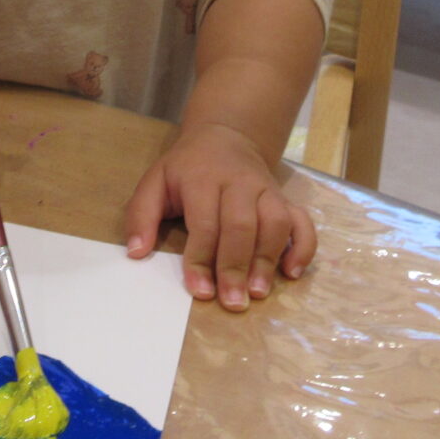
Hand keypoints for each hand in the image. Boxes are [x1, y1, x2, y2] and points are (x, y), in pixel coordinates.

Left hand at [122, 123, 316, 309]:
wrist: (225, 136)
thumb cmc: (186, 168)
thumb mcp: (155, 181)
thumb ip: (141, 215)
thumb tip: (136, 253)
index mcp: (202, 179)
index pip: (205, 222)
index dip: (201, 259)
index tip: (200, 291)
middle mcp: (239, 183)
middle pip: (242, 226)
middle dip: (236, 267)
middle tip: (233, 302)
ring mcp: (266, 190)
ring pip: (275, 223)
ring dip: (268, 260)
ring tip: (258, 292)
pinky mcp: (285, 199)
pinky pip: (302, 221)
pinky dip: (303, 247)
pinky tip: (292, 272)